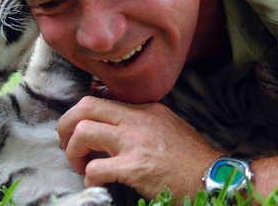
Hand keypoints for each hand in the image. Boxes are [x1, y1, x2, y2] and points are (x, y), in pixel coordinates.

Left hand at [57, 96, 222, 199]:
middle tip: (67, 146)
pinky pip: (96, 168)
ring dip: (73, 151)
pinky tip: (97, 182)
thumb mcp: (165, 123)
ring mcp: (135, 142)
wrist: (215, 178)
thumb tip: (105, 109)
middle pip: (84, 107)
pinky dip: (89, 177)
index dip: (77, 115)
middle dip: (65, 126)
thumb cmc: (189, 157)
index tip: (74, 131)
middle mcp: (137, 120)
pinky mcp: (136, 167)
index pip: (96, 99)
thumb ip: (137, 116)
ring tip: (81, 165)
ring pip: (83, 132)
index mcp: (142, 108)